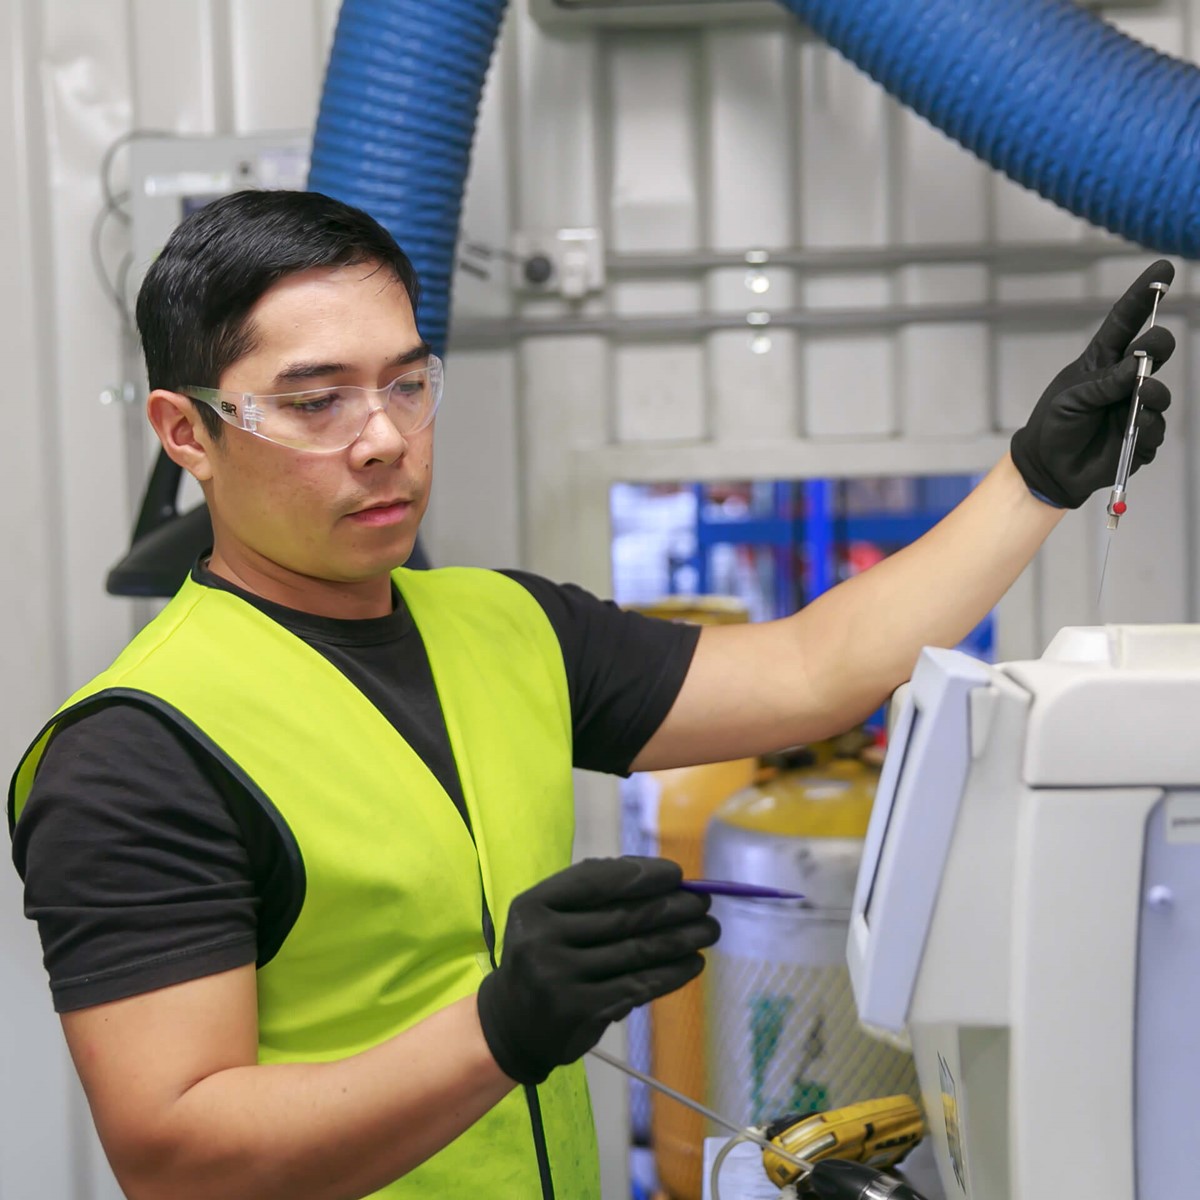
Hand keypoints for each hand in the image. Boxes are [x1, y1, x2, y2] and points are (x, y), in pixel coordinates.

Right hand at [476, 856, 719, 1085]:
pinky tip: (693, 963)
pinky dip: (671, 973)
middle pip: (622, 917)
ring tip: (709, 930)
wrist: (512, 1023)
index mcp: (533, 906)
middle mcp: (542, 939)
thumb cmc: (543, 956)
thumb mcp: (550, 917)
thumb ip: (593, 894)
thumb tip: (659, 877)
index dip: (640, 874)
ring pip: (636, 952)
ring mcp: (560, 977)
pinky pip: (637, 986)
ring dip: (681, 939)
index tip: (676, 873)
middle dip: (672, 907)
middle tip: (704, 902)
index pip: (594, 881)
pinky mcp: (580, 1010)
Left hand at [1010, 259, 1175, 508]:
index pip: (1125, 323)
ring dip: (1153, 392)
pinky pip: (1156, 430)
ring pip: (1159, 394)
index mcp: (1101, 363)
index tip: (1162, 271)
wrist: (1047, 467)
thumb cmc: (1053, 426)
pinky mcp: (1141, 438)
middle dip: (1158, 344)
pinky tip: (1139, 426)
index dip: (1144, 297)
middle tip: (1152, 346)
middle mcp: (1123, 381)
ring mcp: (1134, 409)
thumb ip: (1102, 383)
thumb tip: (1138, 364)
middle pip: (1153, 352)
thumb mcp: (1069, 400)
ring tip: (1140, 394)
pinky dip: (1150, 426)